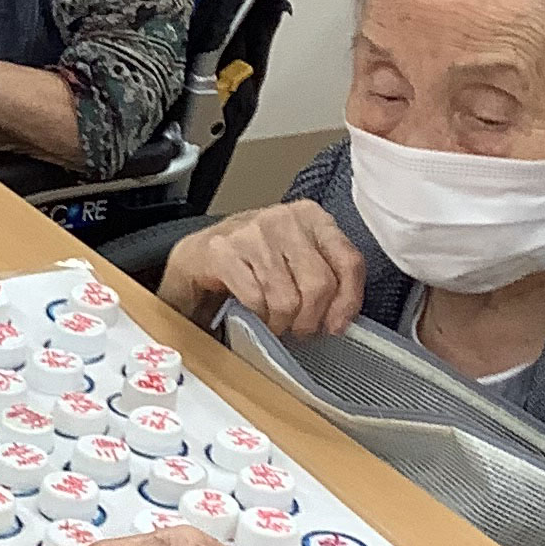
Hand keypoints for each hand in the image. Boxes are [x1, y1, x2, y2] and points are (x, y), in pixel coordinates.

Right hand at [160, 200, 368, 338]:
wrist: (195, 258)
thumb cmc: (250, 261)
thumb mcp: (296, 259)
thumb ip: (325, 275)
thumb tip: (343, 315)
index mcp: (310, 216)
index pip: (349, 261)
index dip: (348, 301)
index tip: (336, 325)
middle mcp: (284, 218)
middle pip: (320, 283)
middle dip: (310, 318)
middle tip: (298, 328)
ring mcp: (252, 232)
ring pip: (288, 298)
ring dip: (281, 322)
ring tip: (274, 321)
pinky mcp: (223, 251)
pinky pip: (256, 299)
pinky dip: (258, 316)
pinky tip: (254, 312)